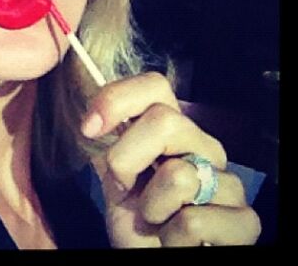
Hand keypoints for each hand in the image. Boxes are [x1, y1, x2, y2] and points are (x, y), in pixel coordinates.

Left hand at [81, 72, 261, 246]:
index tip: (89, 128)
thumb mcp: (115, 174)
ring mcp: (230, 183)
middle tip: (125, 188)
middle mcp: (205, 147)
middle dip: (126, 159)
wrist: (152, 257)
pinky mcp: (245, 222)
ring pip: (179, 175)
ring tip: (158, 219)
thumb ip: (110, 139)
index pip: (155, 85)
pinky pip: (194, 222)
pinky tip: (176, 240)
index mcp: (174, 129)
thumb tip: (92, 113)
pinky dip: (172, 239)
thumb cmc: (136, 217)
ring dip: (152, 207)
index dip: (117, 99)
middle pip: (165, 121)